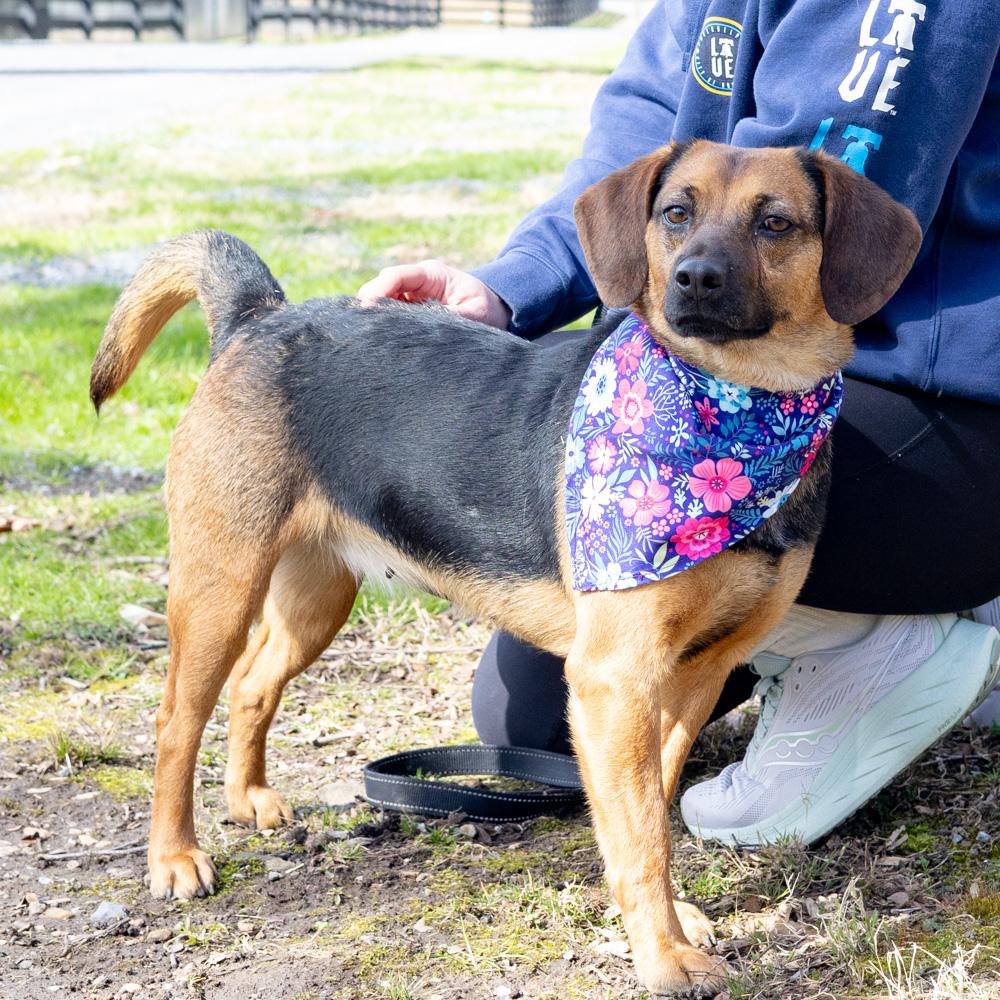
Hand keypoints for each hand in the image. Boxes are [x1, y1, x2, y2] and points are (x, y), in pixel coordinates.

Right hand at [358, 260, 510, 329]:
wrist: (492, 310)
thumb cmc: (485, 309)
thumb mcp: (474, 314)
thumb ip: (452, 317)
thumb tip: (427, 329)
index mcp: (432, 274)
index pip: (396, 276)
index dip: (378, 291)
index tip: (367, 310)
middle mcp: (416, 280)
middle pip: (380, 285)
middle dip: (370, 305)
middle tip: (364, 330)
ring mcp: (409, 292)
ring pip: (379, 299)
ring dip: (374, 316)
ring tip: (370, 336)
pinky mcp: (407, 307)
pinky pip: (386, 312)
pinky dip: (381, 323)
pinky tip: (378, 338)